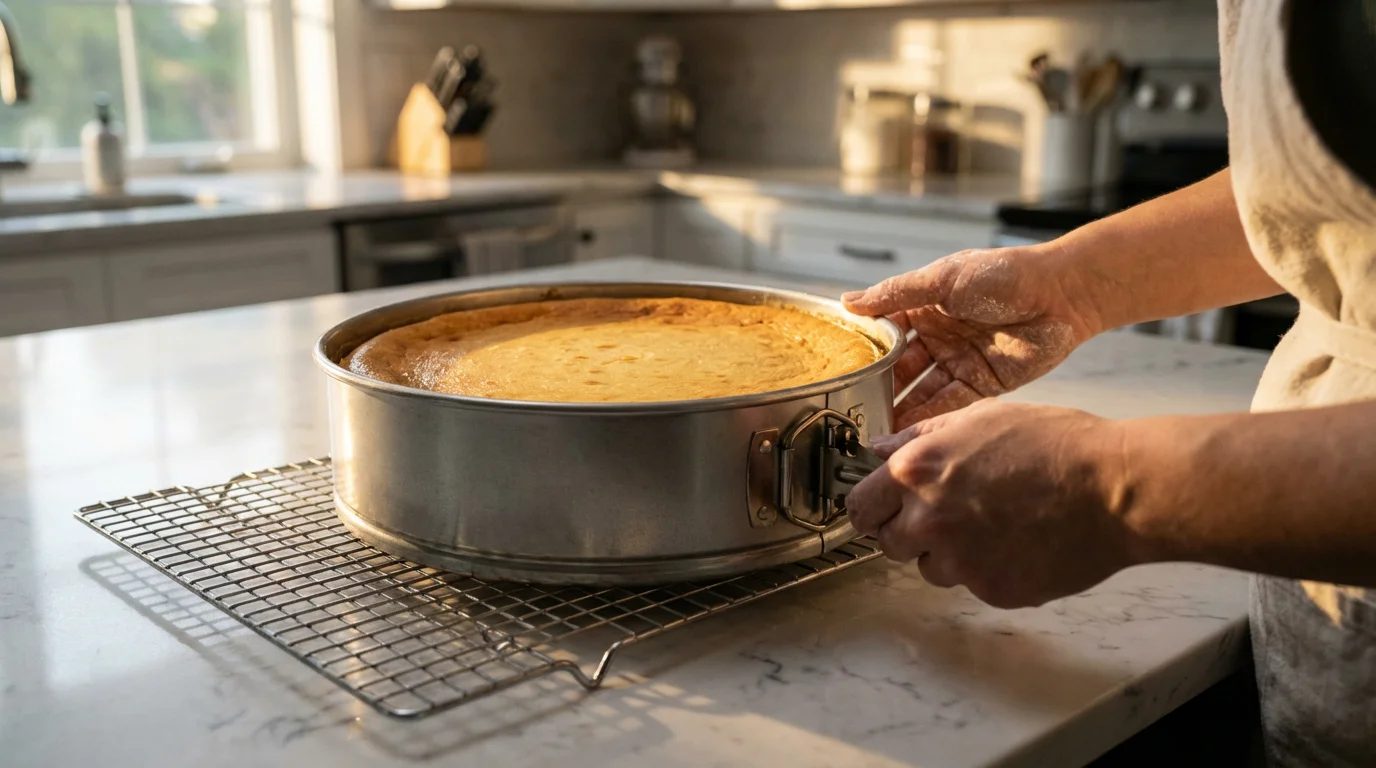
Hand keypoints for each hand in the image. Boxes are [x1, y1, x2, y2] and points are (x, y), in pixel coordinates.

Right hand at [842, 246, 1102, 429]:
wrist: (1062, 294)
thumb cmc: (1006, 274)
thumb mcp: (943, 278)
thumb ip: (895, 293)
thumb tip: (848, 301)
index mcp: (925, 305)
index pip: (885, 333)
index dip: (865, 352)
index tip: (840, 372)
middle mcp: (938, 336)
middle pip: (900, 367)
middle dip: (879, 387)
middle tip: (853, 410)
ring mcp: (959, 361)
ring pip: (921, 389)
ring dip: (901, 408)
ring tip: (874, 428)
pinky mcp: (981, 384)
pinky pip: (949, 404)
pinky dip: (928, 417)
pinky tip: (907, 431)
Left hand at [845, 400, 1139, 608]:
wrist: (1115, 488)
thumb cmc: (1054, 444)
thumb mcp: (979, 417)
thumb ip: (919, 437)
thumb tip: (877, 449)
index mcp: (916, 473)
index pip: (859, 507)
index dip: (872, 507)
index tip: (883, 508)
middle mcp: (928, 520)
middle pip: (889, 544)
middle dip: (911, 531)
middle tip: (950, 512)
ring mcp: (960, 561)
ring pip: (930, 568)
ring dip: (949, 553)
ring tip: (994, 523)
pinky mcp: (991, 590)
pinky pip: (973, 585)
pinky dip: (989, 569)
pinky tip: (1020, 541)